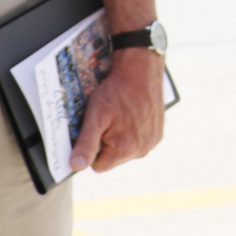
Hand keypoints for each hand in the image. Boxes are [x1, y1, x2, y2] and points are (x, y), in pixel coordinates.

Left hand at [70, 46, 165, 172]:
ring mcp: (152, 142)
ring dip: (121, 136)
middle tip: (107, 118)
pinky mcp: (158, 133)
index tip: (95, 129)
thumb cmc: (116, 91)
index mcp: (125, 149)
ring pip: (127, 149)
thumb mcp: (95, 116)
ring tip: (119, 114)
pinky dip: (134, 130)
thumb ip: (86, 144)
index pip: (99, 165)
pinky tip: (131, 114)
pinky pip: (139, 140)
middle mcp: (142, 150)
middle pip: (113, 158)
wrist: (141, 69)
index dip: (93, 148)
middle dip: (107, 142)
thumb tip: (77, 166)